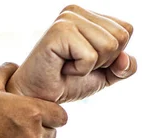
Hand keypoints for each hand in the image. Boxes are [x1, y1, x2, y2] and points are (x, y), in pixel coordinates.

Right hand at [7, 5, 136, 103]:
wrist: (38, 98)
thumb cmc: (66, 83)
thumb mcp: (104, 75)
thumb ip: (123, 67)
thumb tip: (125, 59)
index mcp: (88, 15)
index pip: (127, 30)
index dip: (113, 55)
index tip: (87, 61)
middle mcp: (76, 11)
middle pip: (121, 36)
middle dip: (104, 61)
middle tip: (76, 65)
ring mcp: (67, 19)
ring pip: (109, 45)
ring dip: (91, 66)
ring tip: (68, 66)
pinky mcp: (59, 31)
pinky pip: (91, 56)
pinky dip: (80, 70)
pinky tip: (62, 68)